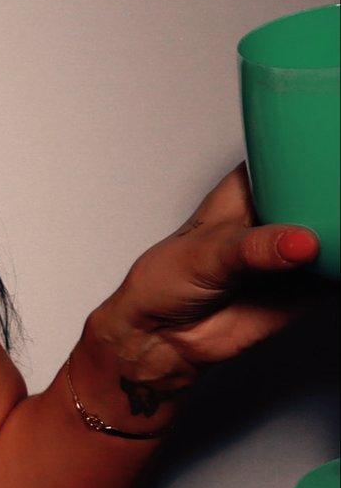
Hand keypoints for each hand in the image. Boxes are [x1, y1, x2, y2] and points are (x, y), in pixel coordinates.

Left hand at [90, 165, 322, 414]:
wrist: (164, 339)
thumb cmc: (166, 283)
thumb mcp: (205, 256)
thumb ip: (252, 249)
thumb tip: (298, 243)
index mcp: (248, 190)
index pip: (288, 156)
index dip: (314, 148)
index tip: (334, 148)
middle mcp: (276, 214)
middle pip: (322, 192)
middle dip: (336, 195)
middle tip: (340, 203)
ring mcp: (296, 248)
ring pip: (335, 231)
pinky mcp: (311, 282)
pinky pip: (340, 271)